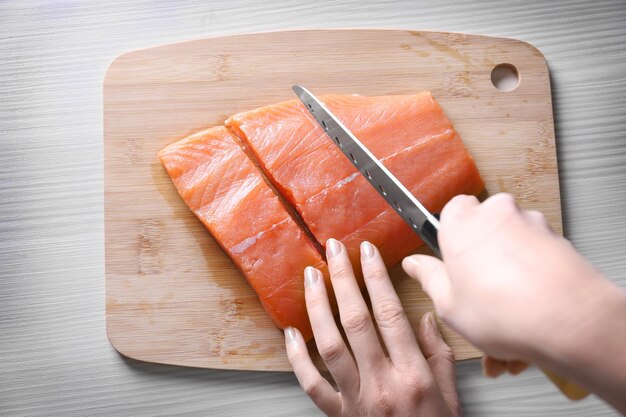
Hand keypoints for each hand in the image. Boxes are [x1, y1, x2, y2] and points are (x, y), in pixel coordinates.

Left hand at [285, 239, 460, 416]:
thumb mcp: (451, 395)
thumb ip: (438, 354)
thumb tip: (423, 318)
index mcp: (413, 375)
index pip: (390, 314)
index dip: (376, 278)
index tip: (367, 252)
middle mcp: (382, 384)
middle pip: (356, 321)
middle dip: (343, 279)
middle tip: (333, 250)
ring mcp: (356, 400)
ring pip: (329, 345)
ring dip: (318, 307)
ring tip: (312, 277)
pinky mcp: (339, 414)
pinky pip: (311, 384)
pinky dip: (296, 358)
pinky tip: (291, 332)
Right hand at [402, 193, 613, 363]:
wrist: (570, 320)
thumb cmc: (506, 311)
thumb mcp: (448, 304)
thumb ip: (428, 278)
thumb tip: (414, 265)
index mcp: (461, 222)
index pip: (449, 212)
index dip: (449, 241)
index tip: (449, 263)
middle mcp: (496, 213)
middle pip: (482, 230)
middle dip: (480, 258)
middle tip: (476, 293)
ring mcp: (530, 222)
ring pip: (510, 244)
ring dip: (507, 270)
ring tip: (507, 310)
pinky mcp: (557, 238)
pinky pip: (535, 255)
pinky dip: (531, 276)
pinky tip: (529, 307)